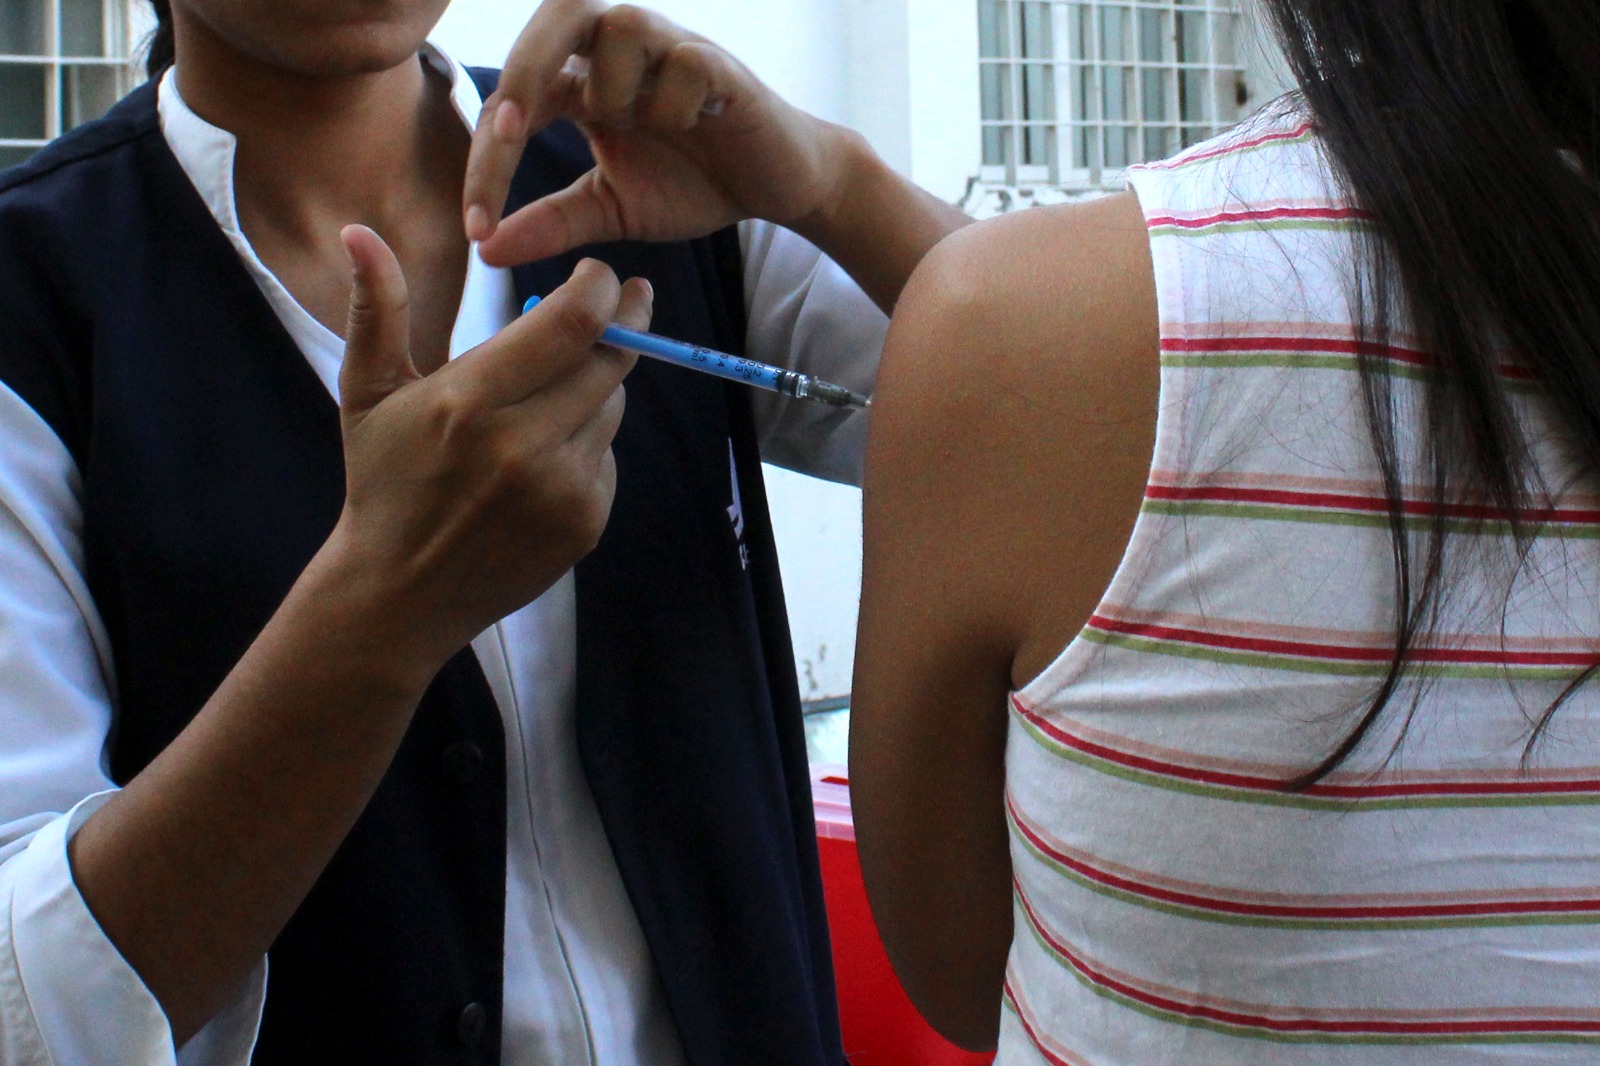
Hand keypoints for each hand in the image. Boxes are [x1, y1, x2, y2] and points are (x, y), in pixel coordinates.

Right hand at [328, 224, 647, 665]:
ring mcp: (561, 490)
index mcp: (470, 402)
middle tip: (628, 299)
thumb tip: (360, 232)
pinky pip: (608, 457)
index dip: (600, 288)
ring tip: (553, 392)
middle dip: (622, 323)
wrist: (401, 590)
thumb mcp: (367, 393)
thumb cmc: (384, 481)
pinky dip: (588, 443)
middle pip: (607, 361)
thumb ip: (378, 309)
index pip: (571, 323)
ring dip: (597, 386)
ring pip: (611, 407)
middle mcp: (524, 446)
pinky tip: (546, 455)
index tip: (601, 275)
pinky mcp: (586, 523)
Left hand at [462, 0, 854, 266]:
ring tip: (641, 128)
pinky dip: (676, 102)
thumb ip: (551, 223)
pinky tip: (695, 128)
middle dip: (524, 70)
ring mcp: (670, 49)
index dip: (488, 158)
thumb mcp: (611, 210)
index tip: (477, 225)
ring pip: (618, 25)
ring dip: (614, 86)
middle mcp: (619, 53)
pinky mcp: (720, 64)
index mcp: (583, 83)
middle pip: (555, 15)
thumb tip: (486, 250)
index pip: (515, 100)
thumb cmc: (692, 185)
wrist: (774, 187)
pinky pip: (684, 61)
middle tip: (510, 131)